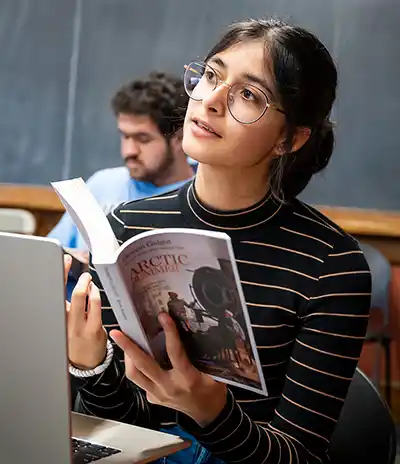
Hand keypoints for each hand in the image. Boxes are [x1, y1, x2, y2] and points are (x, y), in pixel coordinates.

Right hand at [64, 255, 106, 368]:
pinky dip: (97, 297)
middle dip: (82, 281)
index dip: (62, 274)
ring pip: (86, 300)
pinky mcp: (94, 330)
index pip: (57, 292)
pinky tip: (97, 294)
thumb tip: (81, 284)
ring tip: (94, 285)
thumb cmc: (77, 339)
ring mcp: (81, 326)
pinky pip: (96, 309)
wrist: (84, 364)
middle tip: (87, 276)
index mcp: (60, 316)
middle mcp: (68, 321)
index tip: (66, 260)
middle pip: (73, 295)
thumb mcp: (68, 322)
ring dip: (92, 289)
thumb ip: (71, 305)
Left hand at [110, 312, 226, 426]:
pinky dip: (136, 367)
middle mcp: (169, 387)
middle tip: (117, 333)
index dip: (169, 333)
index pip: (174, 352)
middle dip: (128, 347)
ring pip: (135, 375)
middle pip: (143, 365)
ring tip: (123, 341)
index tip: (163, 317)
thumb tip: (192, 328)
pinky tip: (136, 356)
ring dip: (127, 357)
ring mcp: (158, 395)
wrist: (208, 414)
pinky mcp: (153, 399)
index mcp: (187, 378)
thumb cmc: (212, 390)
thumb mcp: (212, 370)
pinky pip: (140, 381)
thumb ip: (200, 354)